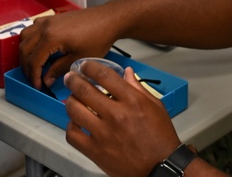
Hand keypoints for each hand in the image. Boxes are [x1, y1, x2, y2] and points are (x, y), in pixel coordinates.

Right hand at [19, 6, 119, 89]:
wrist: (109, 19)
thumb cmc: (98, 37)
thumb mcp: (79, 59)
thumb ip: (59, 69)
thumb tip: (46, 79)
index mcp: (51, 37)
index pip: (33, 60)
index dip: (33, 76)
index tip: (38, 85)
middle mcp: (45, 26)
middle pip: (25, 48)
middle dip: (27, 66)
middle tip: (34, 78)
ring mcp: (48, 20)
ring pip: (25, 36)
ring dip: (26, 51)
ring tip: (34, 64)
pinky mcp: (53, 17)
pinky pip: (33, 27)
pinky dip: (31, 38)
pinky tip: (39, 48)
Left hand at [64, 63, 181, 176]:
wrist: (160, 166)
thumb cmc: (160, 138)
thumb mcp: (156, 106)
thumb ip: (139, 88)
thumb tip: (127, 73)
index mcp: (132, 101)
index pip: (105, 75)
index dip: (90, 67)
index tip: (85, 66)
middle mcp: (116, 114)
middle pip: (85, 90)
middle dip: (73, 80)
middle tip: (70, 78)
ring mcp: (103, 133)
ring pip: (74, 110)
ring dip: (70, 101)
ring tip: (72, 99)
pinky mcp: (95, 151)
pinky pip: (73, 134)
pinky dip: (71, 126)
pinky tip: (76, 122)